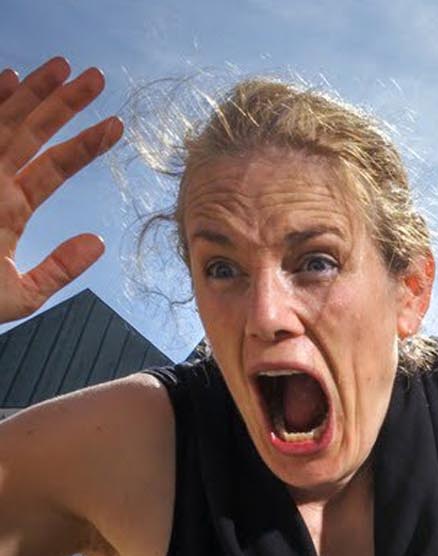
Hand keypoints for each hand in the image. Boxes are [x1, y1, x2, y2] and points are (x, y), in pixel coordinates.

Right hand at [0, 58, 122, 325]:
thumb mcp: (22, 293)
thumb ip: (59, 269)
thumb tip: (98, 243)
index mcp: (8, 207)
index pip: (54, 168)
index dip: (85, 145)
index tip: (116, 125)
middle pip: (32, 132)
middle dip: (62, 102)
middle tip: (95, 76)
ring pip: (5, 122)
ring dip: (34, 93)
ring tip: (65, 68)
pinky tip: (5, 77)